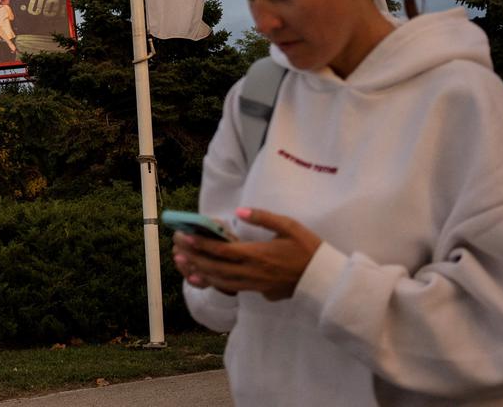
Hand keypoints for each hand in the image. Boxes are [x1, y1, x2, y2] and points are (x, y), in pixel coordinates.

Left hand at [172, 207, 321, 301]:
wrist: (326, 278)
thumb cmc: (309, 248)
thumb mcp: (289, 226)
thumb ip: (263, 217)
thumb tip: (240, 212)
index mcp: (258, 255)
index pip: (222, 251)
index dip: (201, 245)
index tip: (184, 237)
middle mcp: (253, 272)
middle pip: (216, 268)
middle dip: (194, 257)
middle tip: (176, 248)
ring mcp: (256, 284)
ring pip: (221, 281)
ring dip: (200, 272)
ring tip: (183, 264)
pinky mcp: (261, 291)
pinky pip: (232, 288)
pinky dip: (215, 283)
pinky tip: (204, 278)